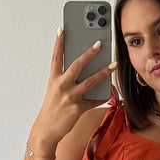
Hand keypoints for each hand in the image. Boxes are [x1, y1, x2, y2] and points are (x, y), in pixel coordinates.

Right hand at [29, 30, 115, 150]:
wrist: (46, 130)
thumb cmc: (51, 109)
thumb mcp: (54, 91)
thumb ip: (66, 80)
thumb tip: (83, 71)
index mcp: (53, 80)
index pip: (56, 57)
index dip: (59, 43)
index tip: (62, 29)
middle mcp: (61, 86)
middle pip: (77, 66)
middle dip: (89, 53)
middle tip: (100, 43)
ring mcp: (70, 97)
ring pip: (90, 81)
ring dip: (103, 72)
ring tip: (113, 65)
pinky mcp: (78, 109)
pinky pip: (94, 100)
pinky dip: (102, 95)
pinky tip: (109, 91)